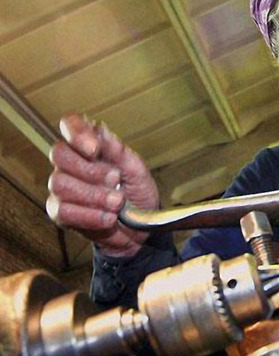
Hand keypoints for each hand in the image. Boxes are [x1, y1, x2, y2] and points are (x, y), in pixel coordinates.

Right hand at [46, 114, 158, 256]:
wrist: (141, 229)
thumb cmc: (138, 195)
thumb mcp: (136, 170)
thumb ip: (118, 151)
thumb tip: (102, 131)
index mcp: (90, 147)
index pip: (71, 126)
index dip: (76, 133)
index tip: (94, 148)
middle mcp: (72, 164)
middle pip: (60, 154)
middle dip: (90, 170)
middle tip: (115, 180)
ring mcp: (63, 189)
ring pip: (60, 184)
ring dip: (93, 195)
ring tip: (117, 203)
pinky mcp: (61, 213)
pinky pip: (64, 211)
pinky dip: (90, 215)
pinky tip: (108, 217)